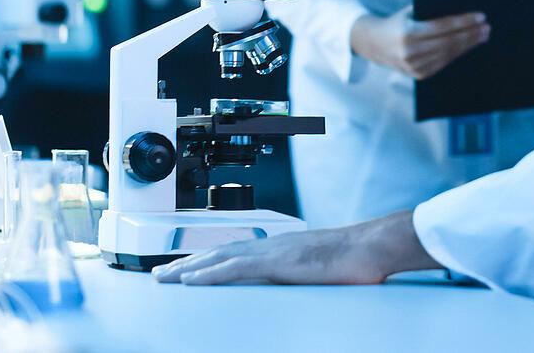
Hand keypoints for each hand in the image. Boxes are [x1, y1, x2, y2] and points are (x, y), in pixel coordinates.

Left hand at [152, 211, 438, 285]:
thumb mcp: (321, 272)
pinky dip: (209, 274)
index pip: (233, 255)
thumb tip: (297, 287)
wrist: (374, 247)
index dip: (206, 262)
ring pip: (218, 260)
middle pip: (218, 254)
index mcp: (279, 249)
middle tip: (159, 275)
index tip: (184, 270)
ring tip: (163, 279)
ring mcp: (272, 252)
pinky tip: (190, 280)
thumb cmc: (356, 261)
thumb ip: (303, 277)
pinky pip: (235, 269)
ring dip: (187, 269)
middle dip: (186, 264)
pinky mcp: (278, 263)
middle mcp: (270, 246)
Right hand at [350, 7, 488, 79]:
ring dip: (468, 45)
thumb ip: (430, 12)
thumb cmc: (397, 22)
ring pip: (448, 54)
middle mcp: (411, 52)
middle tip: (487, 28)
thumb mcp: (409, 12)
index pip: (443, 27)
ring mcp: (415, 66)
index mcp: (408, 33)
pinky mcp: (419, 75)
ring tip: (482, 36)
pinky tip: (468, 46)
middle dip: (471, 34)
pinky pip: (443, 63)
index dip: (464, 22)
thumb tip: (461, 9)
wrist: (373, 43)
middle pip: (449, 42)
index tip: (480, 17)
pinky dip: (457, 54)